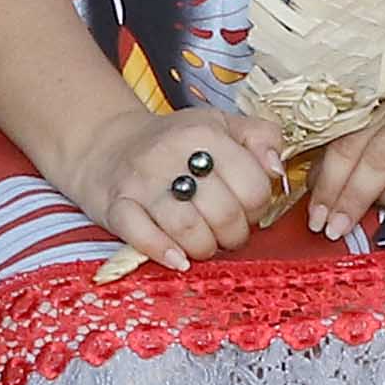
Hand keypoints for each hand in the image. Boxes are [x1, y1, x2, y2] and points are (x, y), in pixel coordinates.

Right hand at [47, 109, 281, 272]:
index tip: (246, 208)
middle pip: (224, 213)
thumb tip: (277, 169)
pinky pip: (141, 236)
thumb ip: (260, 138)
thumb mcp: (221, 125)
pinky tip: (177, 259)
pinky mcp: (116, 206)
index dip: (257, 206)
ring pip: (188, 229)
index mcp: (204, 132)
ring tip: (204, 244)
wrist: (108, 145)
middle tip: (227, 233)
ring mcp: (141, 182)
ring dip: (205, 249)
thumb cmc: (174, 142)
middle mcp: (172, 153)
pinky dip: (163, 252)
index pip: (253, 185)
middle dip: (234, 234)